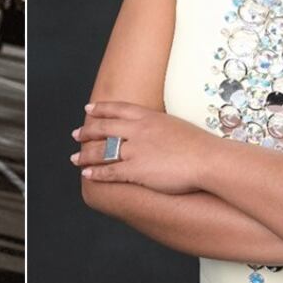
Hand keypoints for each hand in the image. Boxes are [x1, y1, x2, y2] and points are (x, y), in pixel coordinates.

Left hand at [70, 101, 212, 193]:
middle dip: (87, 131)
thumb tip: (157, 130)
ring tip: (75, 158)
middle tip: (75, 134)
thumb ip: (160, 126)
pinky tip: (86, 174)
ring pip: (102, 151)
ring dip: (86, 154)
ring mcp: (135, 150)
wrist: (208, 160)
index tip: (89, 109)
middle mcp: (137, 130)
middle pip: (104, 128)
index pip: (118, 108)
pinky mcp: (136, 170)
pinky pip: (110, 171)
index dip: (101, 109)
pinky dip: (96, 173)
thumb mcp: (176, 125)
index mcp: (148, 116)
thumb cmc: (199, 145)